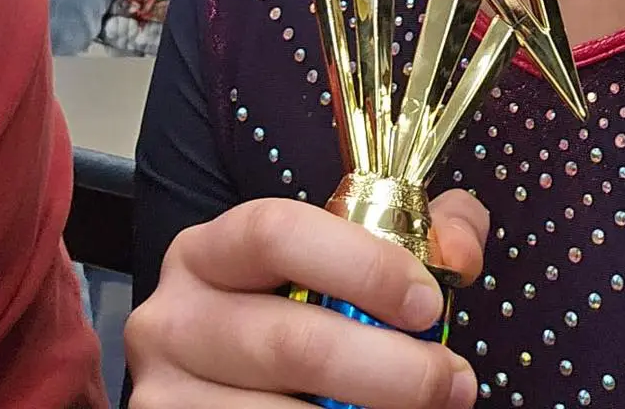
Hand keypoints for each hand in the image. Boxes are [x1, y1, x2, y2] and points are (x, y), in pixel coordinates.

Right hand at [126, 192, 487, 408]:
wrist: (229, 386)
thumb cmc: (303, 310)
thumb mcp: (348, 257)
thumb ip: (423, 232)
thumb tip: (460, 253)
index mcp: (212, 249)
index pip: (276, 233)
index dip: (361, 265)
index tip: (429, 304)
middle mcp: (172, 318)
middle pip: (289, 342)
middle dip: (389, 369)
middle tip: (451, 381)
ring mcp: (164, 394)